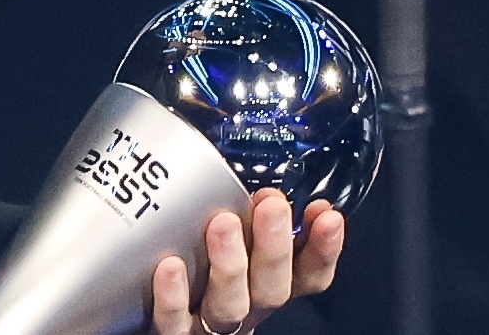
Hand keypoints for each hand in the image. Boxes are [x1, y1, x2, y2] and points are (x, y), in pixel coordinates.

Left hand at [148, 188, 346, 333]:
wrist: (161, 322)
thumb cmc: (198, 268)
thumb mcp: (236, 238)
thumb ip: (248, 211)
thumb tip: (257, 171)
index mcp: (266, 282)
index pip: (308, 273)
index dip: (322, 248)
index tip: (327, 215)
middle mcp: (246, 305)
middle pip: (272, 289)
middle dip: (275, 247)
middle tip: (272, 206)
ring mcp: (210, 322)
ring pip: (230, 305)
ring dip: (230, 265)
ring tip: (224, 224)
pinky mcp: (175, 332)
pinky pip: (175, 322)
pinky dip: (174, 296)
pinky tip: (171, 266)